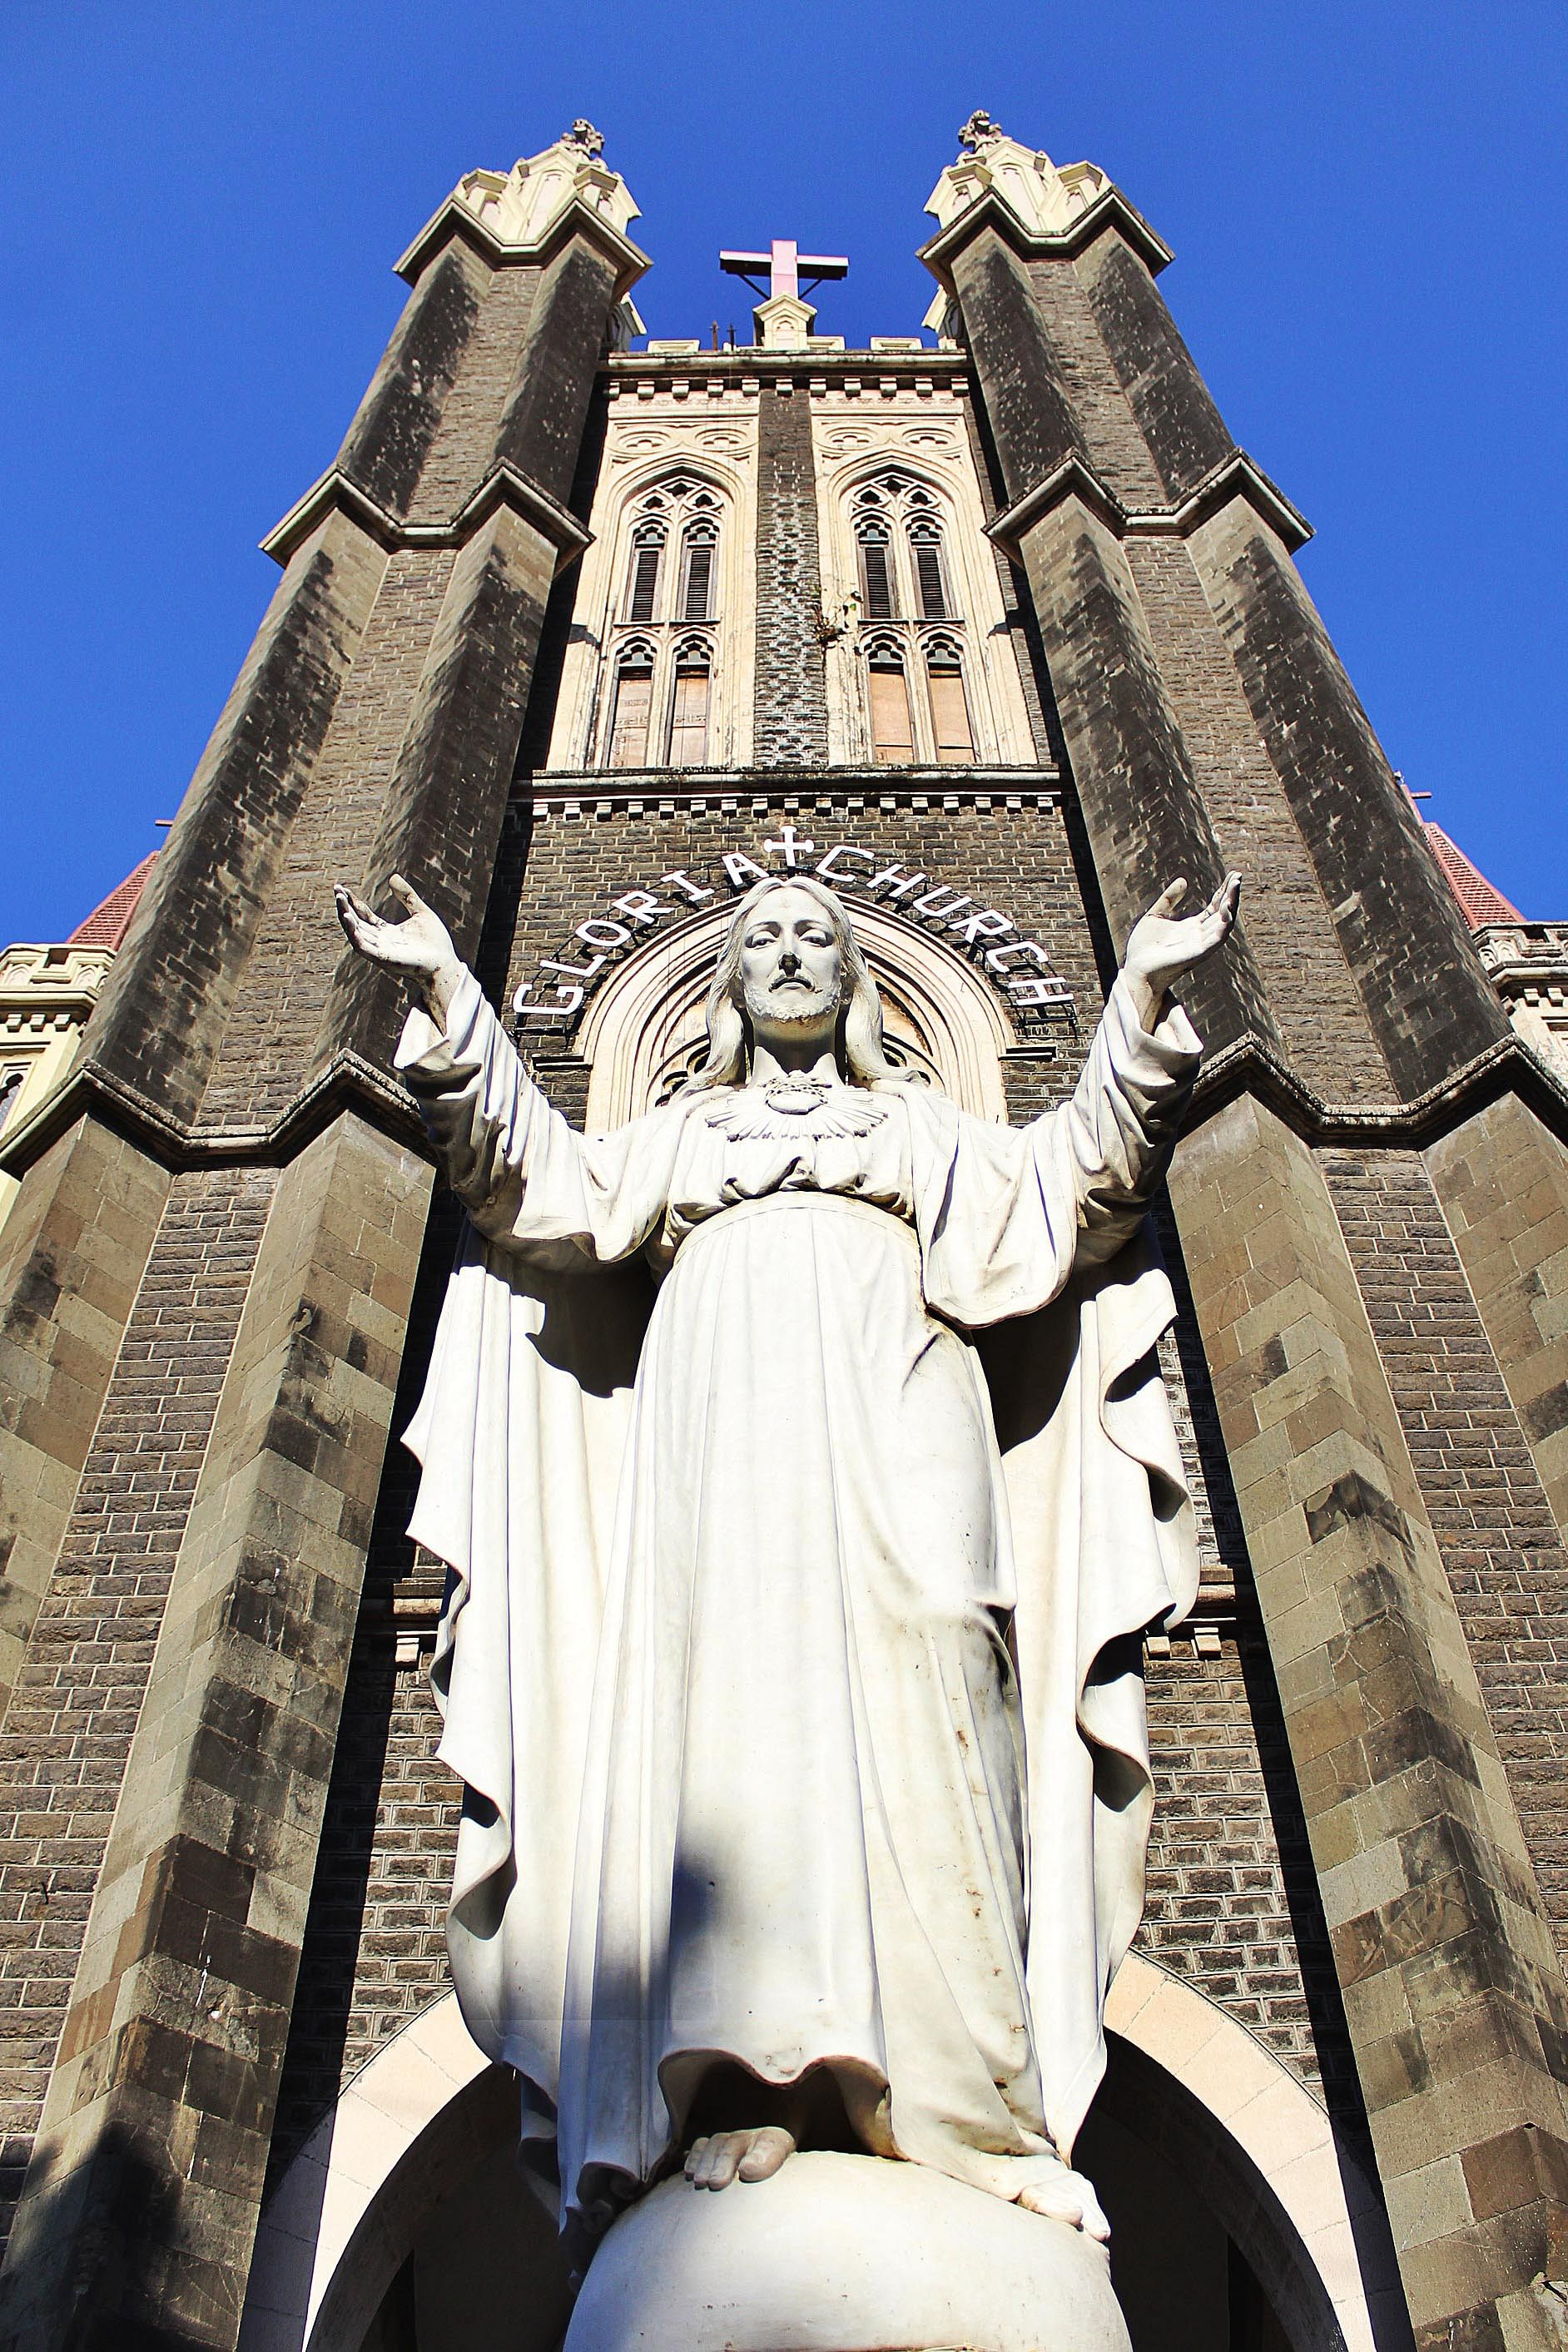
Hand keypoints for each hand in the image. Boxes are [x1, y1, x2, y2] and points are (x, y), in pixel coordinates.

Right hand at [334, 874, 462, 1022]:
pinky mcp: (382, 958)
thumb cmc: (436, 944)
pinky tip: (347, 917)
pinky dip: (353, 932)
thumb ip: (407, 896)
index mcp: (387, 932)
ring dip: (345, 916)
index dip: (353, 902)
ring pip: (355, 932)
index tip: (343, 888)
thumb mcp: (421, 913)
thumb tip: (392, 877)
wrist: (445, 964)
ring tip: (339, 899)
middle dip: (344, 906)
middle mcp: (380, 941)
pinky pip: (362, 945)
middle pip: (356, 922)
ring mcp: (380, 950)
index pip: (364, 916)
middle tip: (336, 889)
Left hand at [1121, 872, 1239, 1026]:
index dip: (1225, 891)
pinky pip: (1214, 941)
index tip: (1233, 874)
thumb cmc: (1143, 948)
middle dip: (1232, 895)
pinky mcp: (1195, 955)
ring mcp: (1199, 945)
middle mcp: (1200, 936)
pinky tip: (1227, 911)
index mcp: (1192, 927)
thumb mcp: (1155, 916)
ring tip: (1235, 887)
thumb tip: (1183, 880)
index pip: (1215, 906)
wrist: (1135, 969)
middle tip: (1238, 876)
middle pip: (1223, 913)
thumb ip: (1169, 899)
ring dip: (1231, 906)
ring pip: (1223, 925)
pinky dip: (1223, 927)